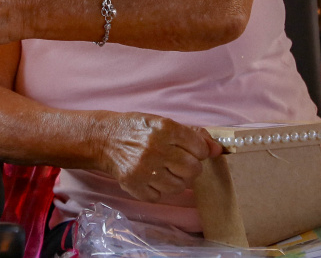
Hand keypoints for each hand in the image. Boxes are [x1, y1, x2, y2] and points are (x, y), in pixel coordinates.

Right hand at [98, 112, 221, 202]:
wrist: (102, 138)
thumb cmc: (136, 129)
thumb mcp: (162, 123)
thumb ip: (191, 135)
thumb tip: (217, 149)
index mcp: (165, 128)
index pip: (199, 148)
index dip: (198, 151)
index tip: (189, 150)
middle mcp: (156, 148)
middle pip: (193, 169)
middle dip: (189, 168)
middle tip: (177, 163)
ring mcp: (144, 168)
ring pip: (179, 186)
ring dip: (175, 181)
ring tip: (164, 171)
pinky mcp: (134, 184)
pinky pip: (159, 196)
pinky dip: (157, 190)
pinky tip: (150, 178)